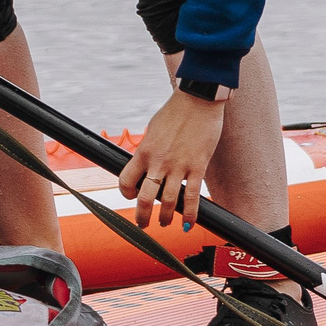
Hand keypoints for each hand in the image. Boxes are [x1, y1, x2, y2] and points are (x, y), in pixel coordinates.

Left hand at [122, 89, 224, 227]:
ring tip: (166, 224)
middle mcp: (159, 162)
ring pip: (169, 202)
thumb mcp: (153, 130)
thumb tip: (148, 162)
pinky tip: (189, 223)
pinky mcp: (198, 166)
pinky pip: (193, 196)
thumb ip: (149, 149)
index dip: (126, 194)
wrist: (198, 100)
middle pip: (145, 198)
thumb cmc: (175, 112)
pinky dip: (191, 213)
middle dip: (142, 217)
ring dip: (166, 218)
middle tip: (143, 224)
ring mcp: (179, 166)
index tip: (131, 197)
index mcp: (144, 152)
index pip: (126, 181)